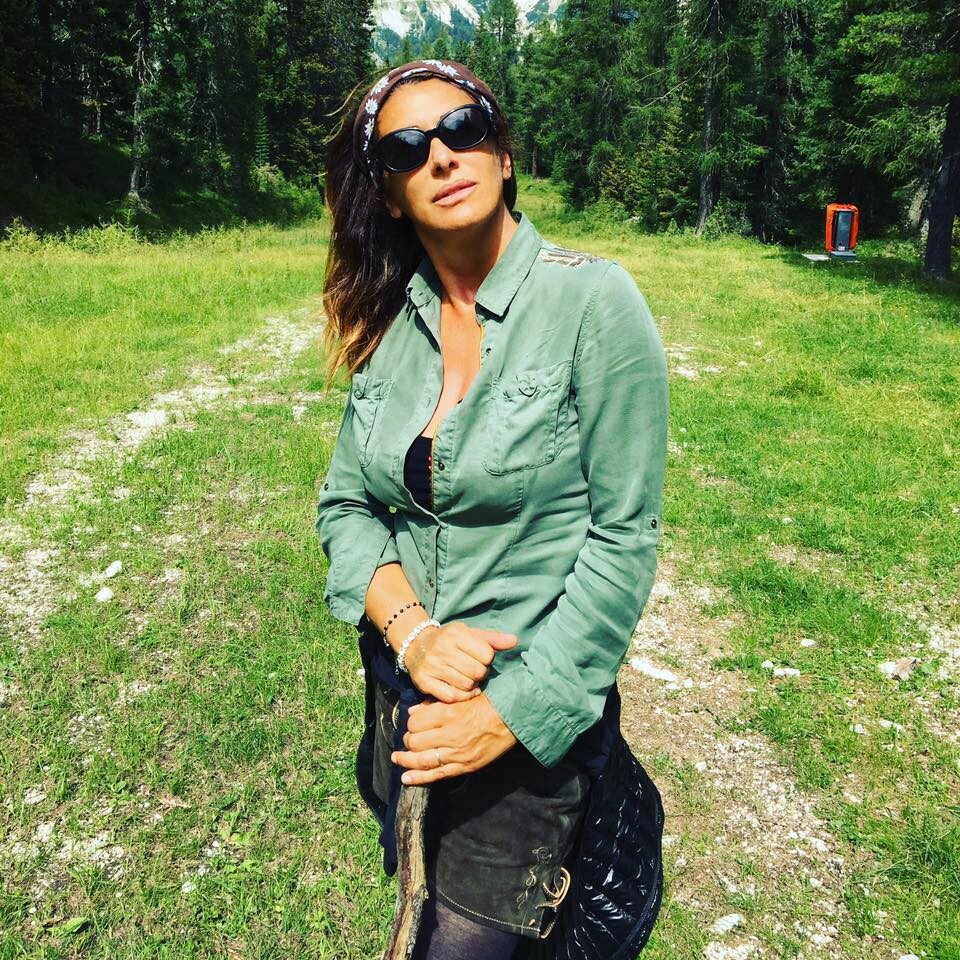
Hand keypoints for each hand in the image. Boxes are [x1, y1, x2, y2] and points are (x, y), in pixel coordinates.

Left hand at [391, 692, 517, 784]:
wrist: (512, 719)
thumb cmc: (488, 703)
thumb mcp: (461, 696)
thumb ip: (435, 703)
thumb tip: (414, 711)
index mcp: (448, 712)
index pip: (415, 721)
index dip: (410, 722)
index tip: (412, 722)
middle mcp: (450, 734)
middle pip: (415, 741)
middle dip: (408, 740)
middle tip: (408, 738)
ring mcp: (457, 753)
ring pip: (422, 760)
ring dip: (406, 760)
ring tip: (397, 758)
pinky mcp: (464, 766)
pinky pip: (437, 775)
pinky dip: (419, 778)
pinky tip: (406, 778)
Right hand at [405, 620, 516, 702]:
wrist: (416, 645)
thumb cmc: (449, 640)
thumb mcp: (470, 634)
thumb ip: (492, 639)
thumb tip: (514, 640)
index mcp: (456, 633)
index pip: (487, 655)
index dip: (488, 660)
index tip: (481, 660)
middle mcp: (442, 647)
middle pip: (477, 672)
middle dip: (480, 674)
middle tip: (475, 672)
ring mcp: (431, 665)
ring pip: (466, 685)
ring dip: (471, 686)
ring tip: (467, 679)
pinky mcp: (423, 681)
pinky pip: (451, 696)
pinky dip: (460, 696)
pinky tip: (460, 689)